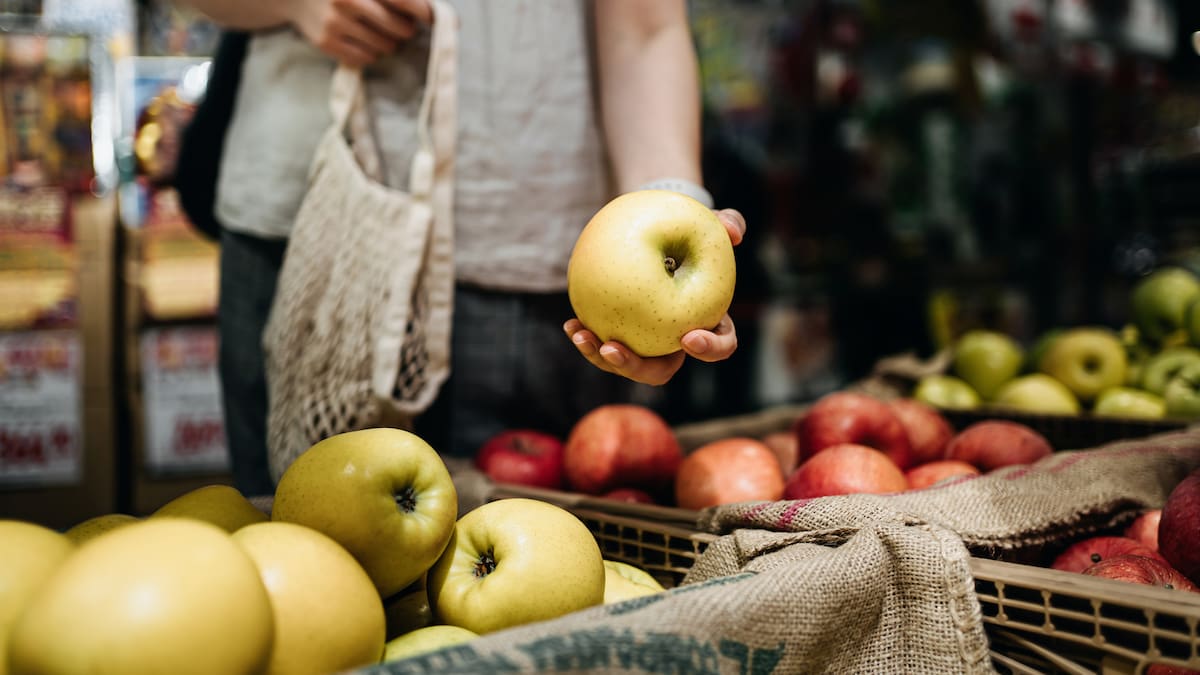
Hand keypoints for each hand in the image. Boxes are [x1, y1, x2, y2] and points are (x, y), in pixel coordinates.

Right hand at [291, 0, 431, 66]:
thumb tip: (445, 15)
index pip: (403, 0)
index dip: (425, 11)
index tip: (434, 19)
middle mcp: (348, 0)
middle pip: (400, 28)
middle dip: (406, 28)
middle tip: (401, 24)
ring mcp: (335, 22)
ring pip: (386, 46)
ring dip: (389, 42)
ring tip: (378, 30)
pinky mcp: (326, 42)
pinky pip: (366, 58)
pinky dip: (371, 52)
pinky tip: (362, 39)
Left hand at [564, 208, 744, 385]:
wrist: (661, 234)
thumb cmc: (692, 231)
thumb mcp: (714, 222)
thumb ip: (729, 223)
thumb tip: (733, 231)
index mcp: (709, 324)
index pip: (719, 346)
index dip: (708, 349)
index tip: (688, 337)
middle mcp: (676, 342)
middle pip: (660, 370)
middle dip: (635, 367)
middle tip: (613, 349)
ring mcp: (646, 343)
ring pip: (626, 363)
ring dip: (601, 357)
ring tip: (582, 336)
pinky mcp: (621, 335)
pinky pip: (602, 344)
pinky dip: (586, 338)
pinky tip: (570, 324)